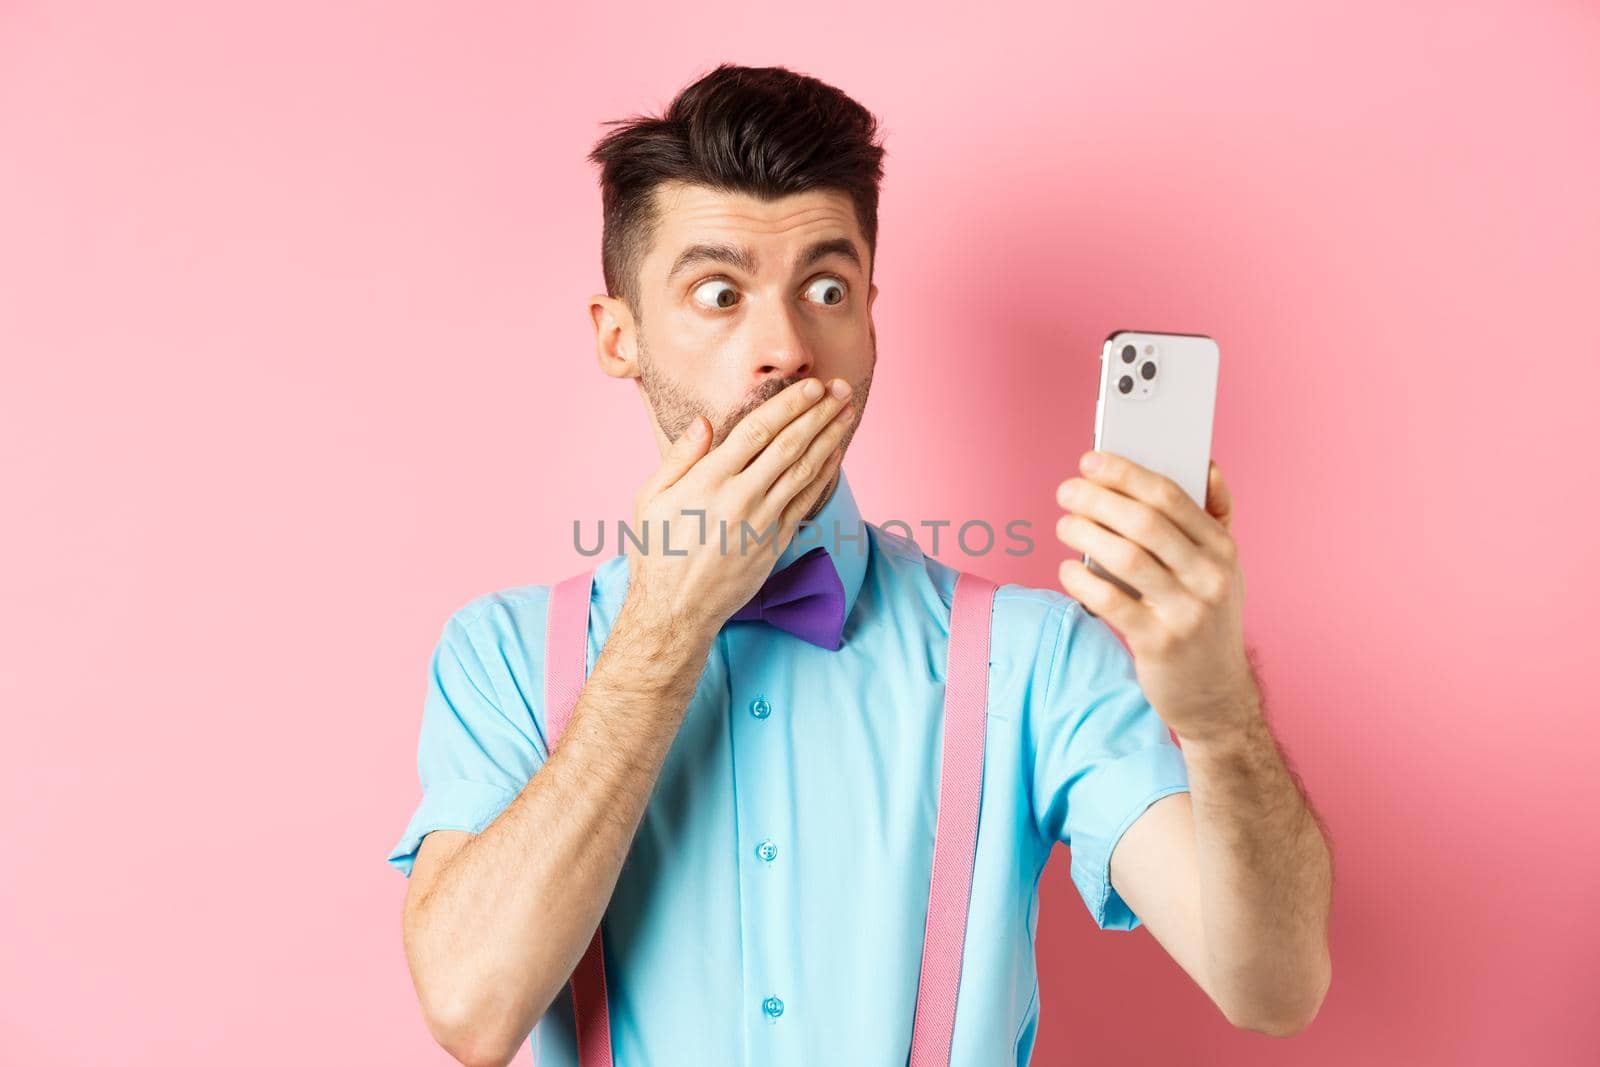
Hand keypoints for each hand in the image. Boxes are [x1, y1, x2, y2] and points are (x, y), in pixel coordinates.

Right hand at [624, 377, 855, 638]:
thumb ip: (679, 458)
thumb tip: (703, 421)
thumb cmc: (656, 552)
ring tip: (846, 413)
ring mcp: (762, 522)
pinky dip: (824, 475)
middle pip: (789, 445)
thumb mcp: (649, 499)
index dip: (788, 405)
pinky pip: (806, 501)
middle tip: (840, 389)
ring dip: (829, 437)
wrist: (676, 611)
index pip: (757, 431)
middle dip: (818, 413)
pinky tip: (835, 454)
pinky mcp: (775, 543)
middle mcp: (740, 498)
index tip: (810, 386)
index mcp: (708, 481)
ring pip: (804, 470)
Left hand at [1055, 451, 1257, 741]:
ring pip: (1126, 557)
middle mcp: (1211, 577)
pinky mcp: (1159, 644)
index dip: (1126, 473)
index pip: (1172, 496)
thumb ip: (1213, 518)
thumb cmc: (1206, 618)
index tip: (1091, 460)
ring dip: (1085, 533)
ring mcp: (1187, 612)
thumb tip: (1207, 465)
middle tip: (1067, 491)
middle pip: (1145, 522)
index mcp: (1223, 549)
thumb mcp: (1222, 568)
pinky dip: (1082, 580)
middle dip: (1098, 499)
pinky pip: (1111, 602)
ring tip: (1064, 525)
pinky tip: (1067, 569)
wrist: (1215, 694)